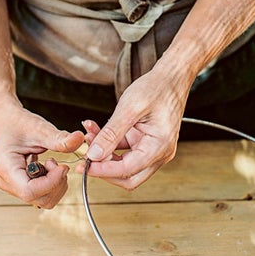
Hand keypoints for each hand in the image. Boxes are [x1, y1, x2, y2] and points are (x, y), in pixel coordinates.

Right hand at [0, 102, 84, 208]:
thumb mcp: (39, 128)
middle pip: (40, 199)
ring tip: (52, 163)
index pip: (30, 191)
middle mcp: (8, 182)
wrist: (6, 121)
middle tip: (57, 163)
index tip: (63, 167)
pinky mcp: (23, 186)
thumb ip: (59, 138)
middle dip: (57, 183)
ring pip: (45, 199)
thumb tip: (79, 139)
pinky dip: (54, 183)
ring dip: (56, 183)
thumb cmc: (17, 123)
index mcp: (6, 168)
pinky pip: (44, 194)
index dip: (51, 183)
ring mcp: (15, 186)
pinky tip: (49, 167)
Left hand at [81, 68, 188, 189]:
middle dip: (105, 170)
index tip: (82, 166)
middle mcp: (160, 153)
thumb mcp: (129, 109)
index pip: (128, 170)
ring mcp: (153, 150)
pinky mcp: (146, 144)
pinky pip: (125, 152)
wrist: (171, 79)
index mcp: (159, 147)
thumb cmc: (156, 89)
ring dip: (104, 156)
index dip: (103, 170)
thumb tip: (94, 155)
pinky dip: (109, 145)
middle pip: (129, 177)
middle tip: (84, 160)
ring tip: (88, 136)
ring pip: (125, 166)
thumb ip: (111, 134)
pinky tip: (96, 131)